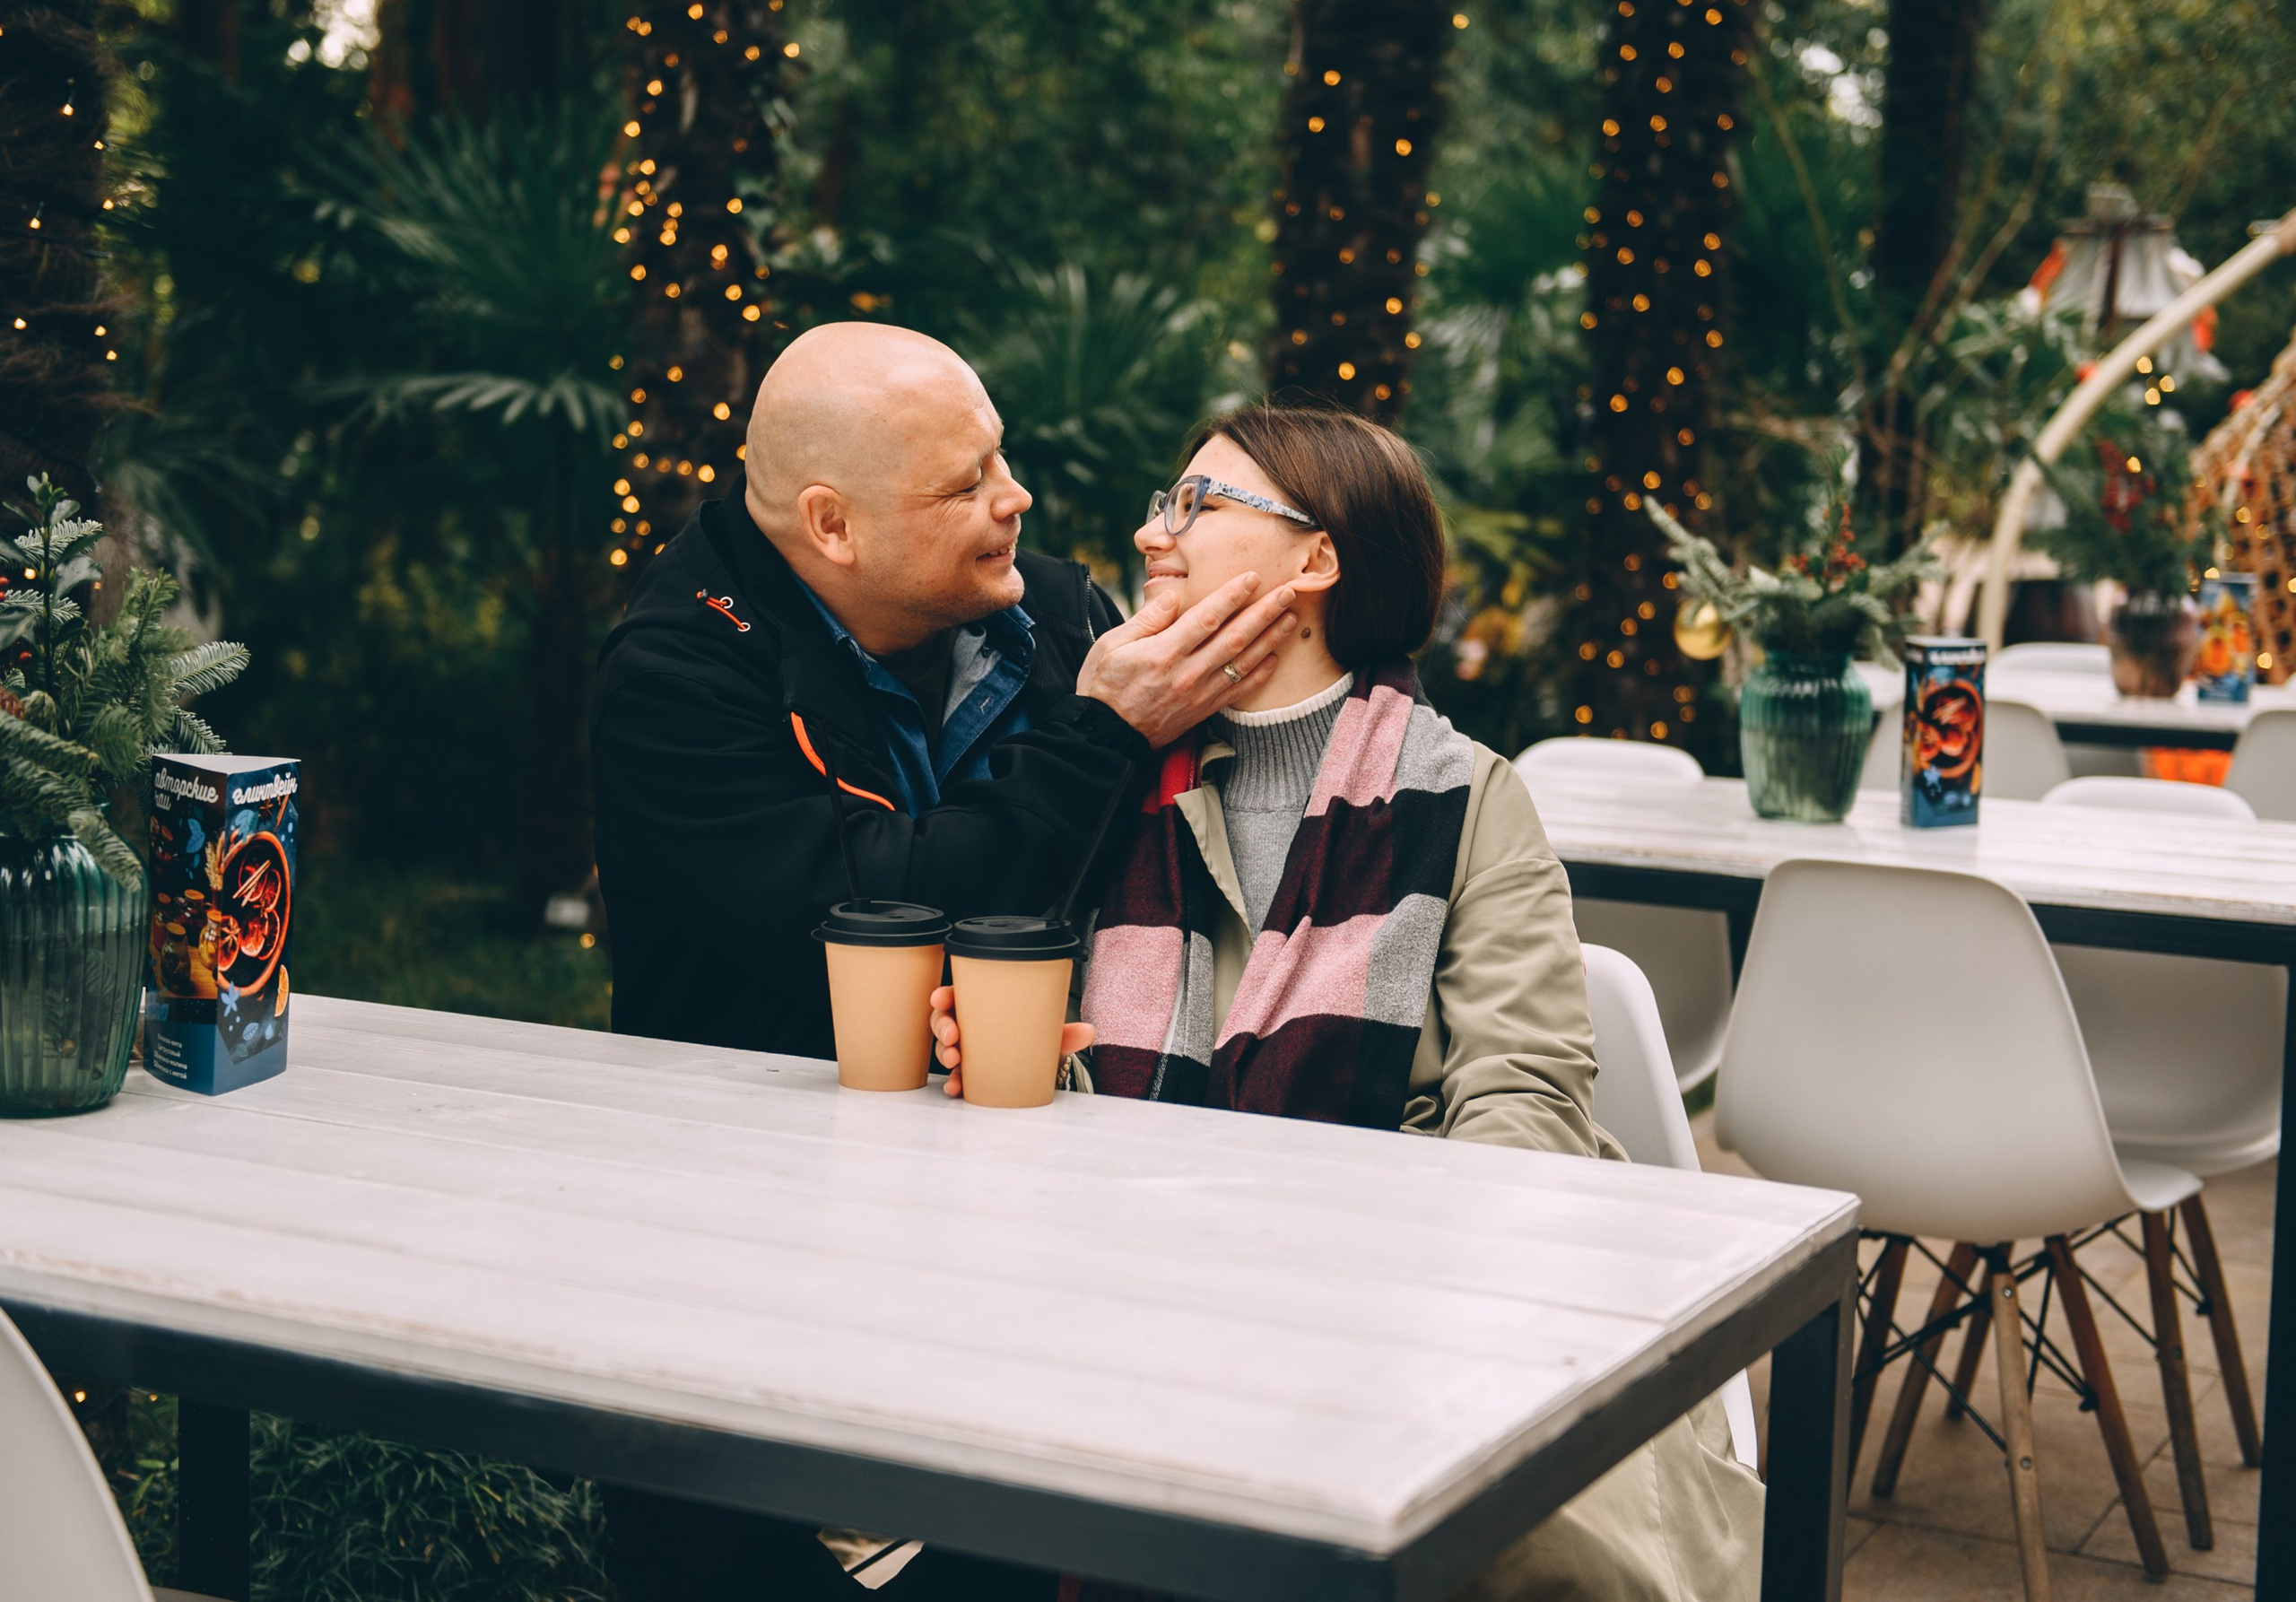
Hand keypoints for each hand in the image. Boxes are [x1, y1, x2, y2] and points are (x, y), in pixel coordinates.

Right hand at [930, 984, 1095, 1098]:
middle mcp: (971, 1029)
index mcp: (984, 1009)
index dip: (944, 996)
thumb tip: (1089, 1032)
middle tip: (953, 1035)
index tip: (940, 997)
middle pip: (944, 1021)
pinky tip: (956, 1087)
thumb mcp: (1048, 1035)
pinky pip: (954, 1078)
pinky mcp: (969, 1076)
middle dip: (942, 1026)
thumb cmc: (1035, 1041)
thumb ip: (1066, 1034)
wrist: (1039, 1069)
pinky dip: (953, 1083)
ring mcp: (968, 1053)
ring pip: (945, 1049)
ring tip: (955, 1060)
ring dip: (944, 1053)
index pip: (957, 997)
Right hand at [1075, 573, 1297, 748]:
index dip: (1232, 596)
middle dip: (1264, 612)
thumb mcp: (1111, 646)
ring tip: (1291, 618)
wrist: (1105, 736)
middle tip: (1287, 592)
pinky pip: (1239, 690)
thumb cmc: (1103, 686)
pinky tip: (1275, 657)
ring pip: (1243, 662)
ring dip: (1271, 639)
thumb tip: (1173, 596)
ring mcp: (1198, 694)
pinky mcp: (1203, 710)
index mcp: (1163, 653)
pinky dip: (1260, 673)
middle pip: (1235, 637)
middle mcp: (1187, 673)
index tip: (1253, 578)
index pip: (1206, 618)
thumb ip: (1146, 620)